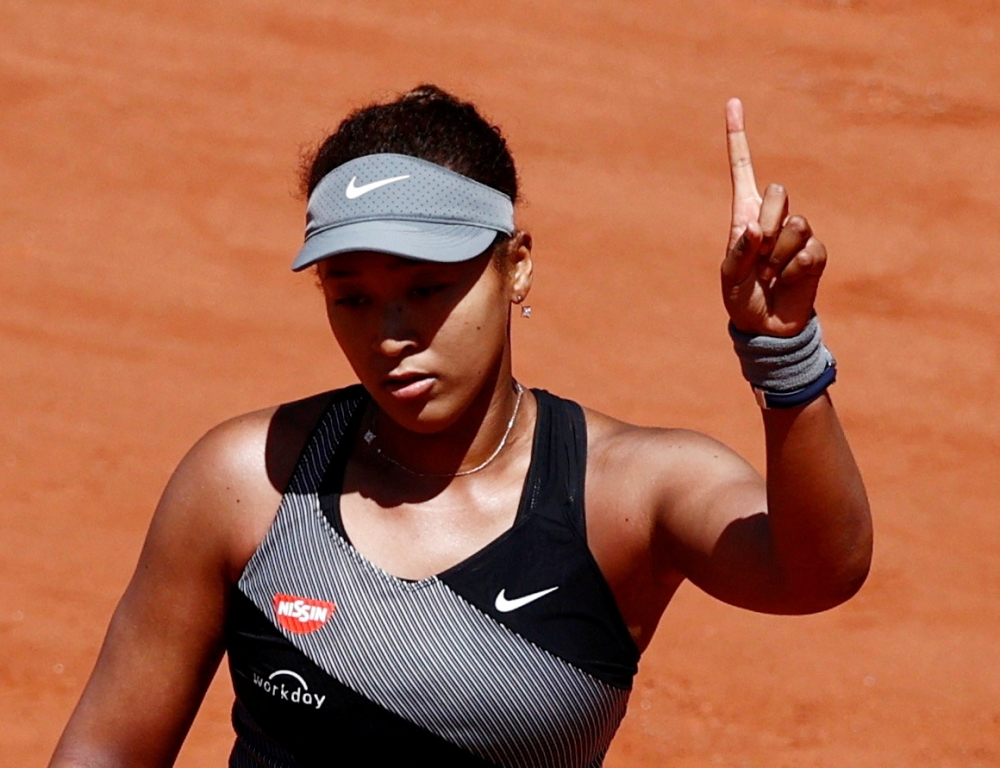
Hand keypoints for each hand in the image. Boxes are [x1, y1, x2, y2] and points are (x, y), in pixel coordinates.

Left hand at [722, 98, 826, 336]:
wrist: (766, 327)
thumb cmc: (741, 299)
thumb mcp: (729, 277)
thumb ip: (738, 251)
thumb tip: (756, 229)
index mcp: (744, 215)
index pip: (742, 170)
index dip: (737, 138)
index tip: (733, 102)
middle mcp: (772, 219)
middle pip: (778, 191)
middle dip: (768, 221)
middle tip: (759, 255)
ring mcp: (797, 235)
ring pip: (796, 223)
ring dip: (779, 254)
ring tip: (770, 274)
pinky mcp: (816, 254)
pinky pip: (809, 251)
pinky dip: (793, 271)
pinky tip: (786, 282)